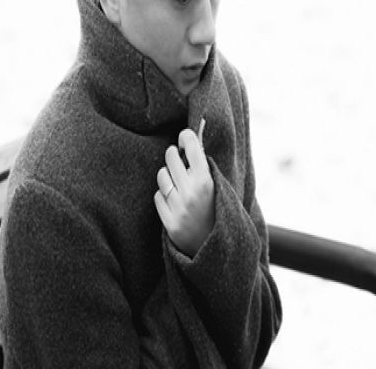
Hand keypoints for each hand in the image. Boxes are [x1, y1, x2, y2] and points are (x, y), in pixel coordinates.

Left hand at [154, 124, 213, 257]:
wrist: (218, 247)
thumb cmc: (218, 208)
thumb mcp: (217, 184)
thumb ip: (204, 161)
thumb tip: (197, 128)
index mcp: (206, 181)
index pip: (191, 146)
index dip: (186, 137)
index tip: (185, 138)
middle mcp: (191, 193)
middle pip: (171, 156)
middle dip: (175, 154)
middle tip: (179, 159)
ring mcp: (178, 208)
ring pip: (161, 175)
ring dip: (168, 176)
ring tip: (177, 183)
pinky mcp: (168, 222)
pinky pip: (157, 196)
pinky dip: (164, 196)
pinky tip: (175, 201)